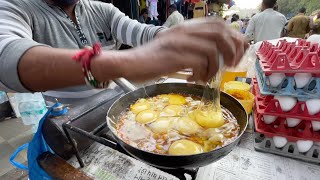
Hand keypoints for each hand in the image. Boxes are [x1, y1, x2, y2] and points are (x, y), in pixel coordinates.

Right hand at [123, 18, 248, 81]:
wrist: (130, 63)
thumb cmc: (153, 59)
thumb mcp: (175, 48)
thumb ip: (193, 47)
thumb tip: (216, 55)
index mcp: (186, 28)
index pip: (218, 24)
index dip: (233, 37)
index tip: (237, 53)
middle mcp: (184, 31)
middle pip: (220, 33)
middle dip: (232, 50)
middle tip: (230, 65)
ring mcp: (179, 42)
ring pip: (212, 49)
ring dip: (215, 67)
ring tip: (206, 77)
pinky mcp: (174, 56)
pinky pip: (199, 62)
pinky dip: (202, 74)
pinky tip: (194, 79)